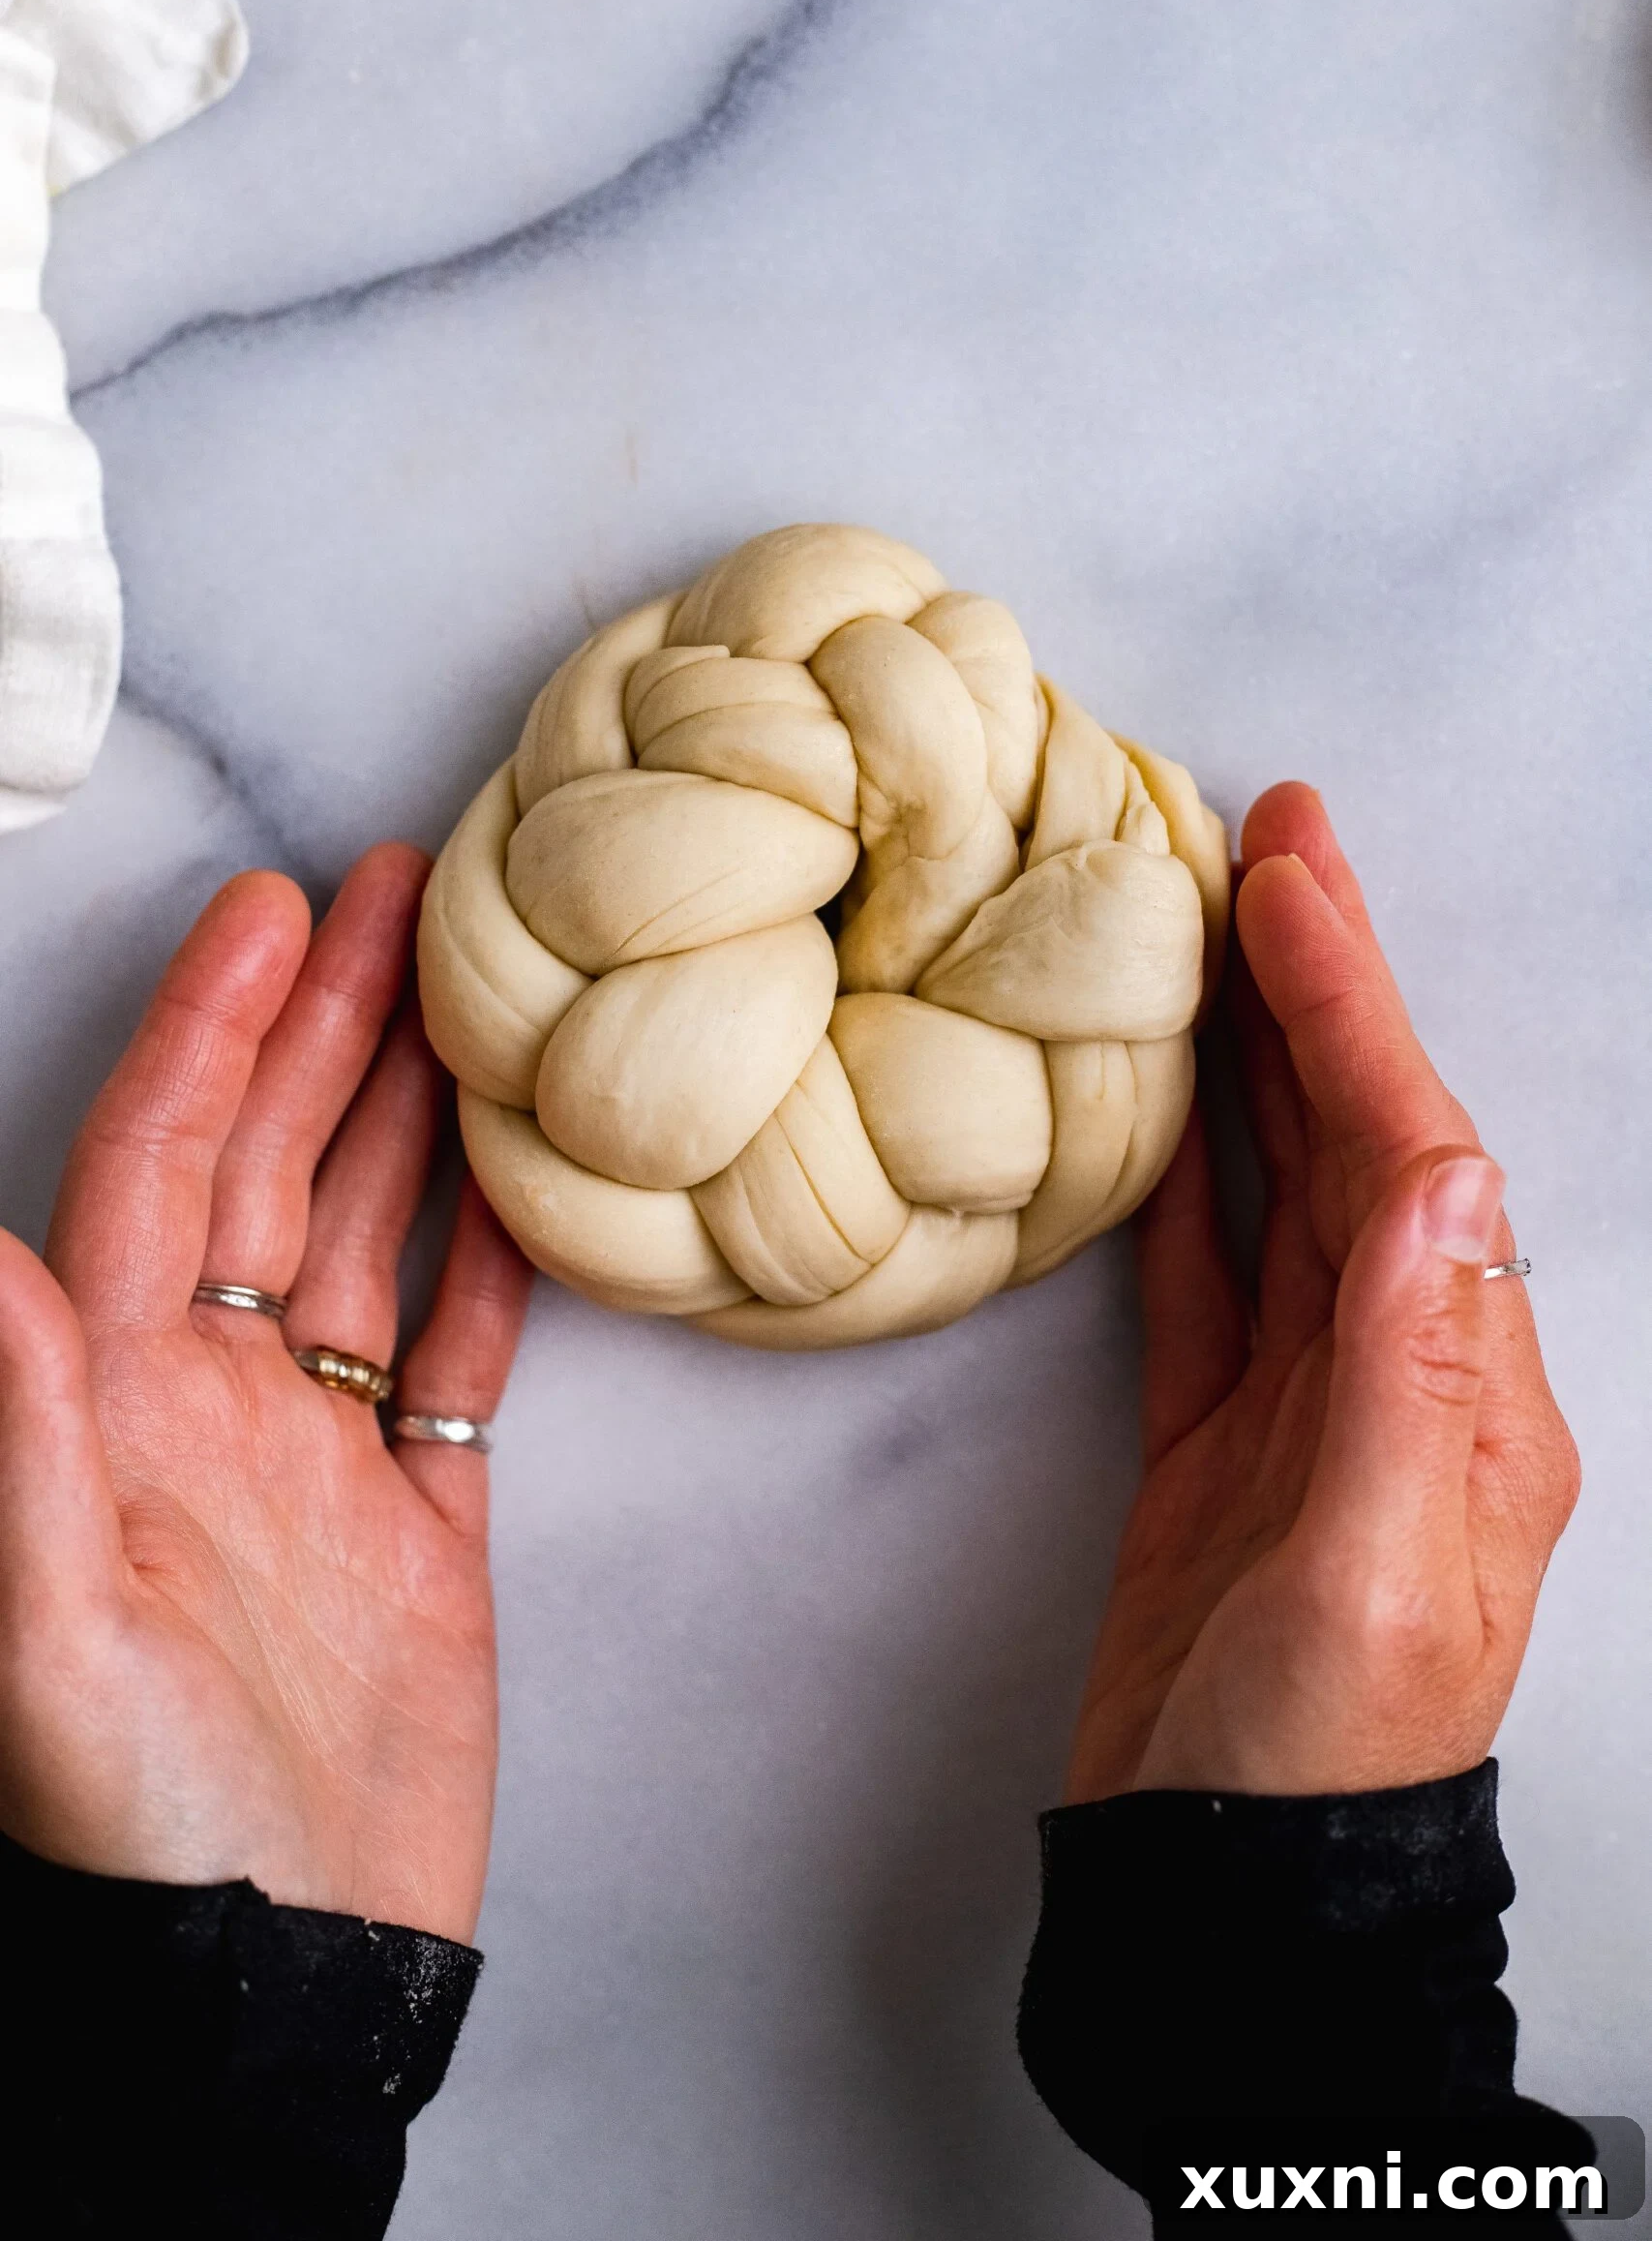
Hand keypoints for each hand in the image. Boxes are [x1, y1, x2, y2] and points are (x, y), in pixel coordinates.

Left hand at [0, 848, 531, 1941]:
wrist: (293, 1978)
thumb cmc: (154, 1837)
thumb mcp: (56, 1642)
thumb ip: (21, 1438)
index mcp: (121, 1410)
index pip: (158, 1170)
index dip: (213, 1035)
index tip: (275, 913)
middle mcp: (210, 1409)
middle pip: (270, 1169)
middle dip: (325, 1024)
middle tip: (399, 893)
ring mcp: (315, 1460)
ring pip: (367, 1240)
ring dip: (411, 1113)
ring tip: (468, 996)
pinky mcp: (413, 1527)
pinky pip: (457, 1360)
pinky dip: (494, 1268)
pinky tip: (525, 1188)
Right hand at [1068, 783, 1579, 1802]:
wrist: (1232, 1899)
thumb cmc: (1317, 1761)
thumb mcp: (1381, 1576)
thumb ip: (1406, 1374)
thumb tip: (1445, 1174)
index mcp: (1468, 1398)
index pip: (1412, 1155)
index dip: (1351, 1008)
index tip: (1290, 881)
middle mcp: (1404, 1382)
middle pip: (1361, 1139)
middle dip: (1323, 986)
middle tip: (1274, 839)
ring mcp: (1307, 1413)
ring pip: (1284, 1192)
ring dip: (1260, 1058)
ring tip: (1218, 932)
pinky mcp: (1220, 1451)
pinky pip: (1209, 1284)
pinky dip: (1191, 1184)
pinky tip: (1169, 1108)